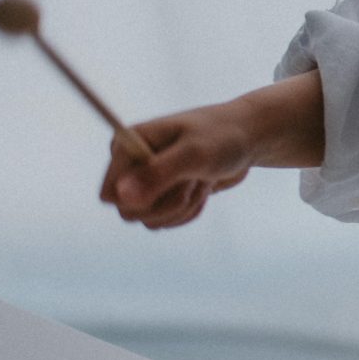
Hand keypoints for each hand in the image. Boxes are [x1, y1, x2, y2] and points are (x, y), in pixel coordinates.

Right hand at [100, 104, 255, 229]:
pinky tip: (202, 186)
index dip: (140, 200)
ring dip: (183, 206)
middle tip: (192, 179)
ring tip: (200, 178)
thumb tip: (120, 197)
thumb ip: (157, 174)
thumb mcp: (194, 154)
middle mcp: (130, 164)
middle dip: (168, 203)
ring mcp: (146, 182)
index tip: (172, 182)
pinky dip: (190, 210)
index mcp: (126, 144)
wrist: (248, 139)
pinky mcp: (162, 196)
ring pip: (150, 221)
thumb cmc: (223, 137)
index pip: (110, 194)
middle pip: (128, 213)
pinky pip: (165, 222)